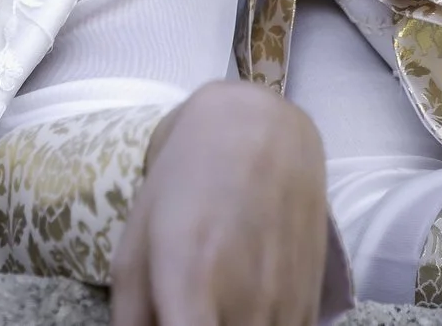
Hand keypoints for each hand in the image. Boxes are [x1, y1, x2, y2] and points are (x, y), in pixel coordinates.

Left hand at [112, 82, 330, 325]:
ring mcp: (285, 308)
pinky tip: (237, 312)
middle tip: (183, 313)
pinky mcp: (312, 309)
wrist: (261, 135)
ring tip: (208, 306)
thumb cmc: (184, 185)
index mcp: (190, 281)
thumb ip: (129, 320)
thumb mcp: (134, 246)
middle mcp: (246, 301)